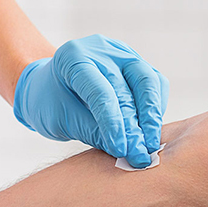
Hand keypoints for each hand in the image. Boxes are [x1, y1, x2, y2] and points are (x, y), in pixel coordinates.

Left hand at [13, 35, 168, 167]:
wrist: (52, 85)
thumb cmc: (51, 102)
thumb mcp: (61, 119)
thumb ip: (92, 131)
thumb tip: (128, 150)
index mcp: (73, 58)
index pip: (100, 93)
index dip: (113, 124)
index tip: (121, 150)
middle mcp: (101, 50)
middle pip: (127, 89)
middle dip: (135, 127)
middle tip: (140, 156)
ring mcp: (122, 53)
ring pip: (148, 82)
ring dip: (152, 117)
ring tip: (150, 145)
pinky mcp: (138, 63)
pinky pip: (156, 84)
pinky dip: (156, 108)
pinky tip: (150, 130)